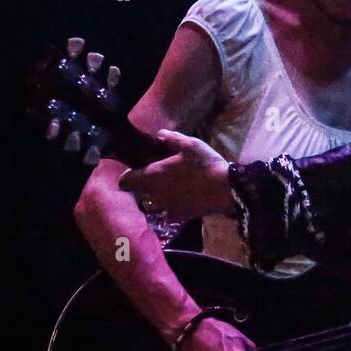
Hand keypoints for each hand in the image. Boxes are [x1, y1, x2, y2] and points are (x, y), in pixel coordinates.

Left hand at [118, 130, 234, 218]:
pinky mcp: (178, 216)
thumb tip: (159, 134)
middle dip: (142, 187)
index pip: (125, 181)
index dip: (127, 176)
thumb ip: (171, 138)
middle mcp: (154, 194)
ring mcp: (165, 207)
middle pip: (138, 193)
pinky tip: (180, 201)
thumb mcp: (190, 145)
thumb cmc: (205, 164)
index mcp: (153, 175)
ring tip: (167, 190)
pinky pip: (166, 214)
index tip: (136, 170)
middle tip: (155, 177)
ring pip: (151, 204)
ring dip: (155, 198)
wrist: (224, 189)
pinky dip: (169, 208)